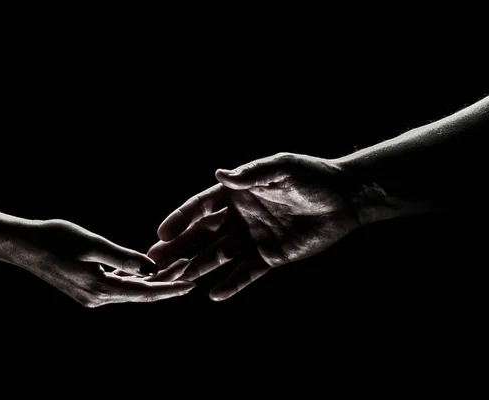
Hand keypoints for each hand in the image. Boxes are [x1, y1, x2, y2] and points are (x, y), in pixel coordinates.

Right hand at [5, 218, 195, 307]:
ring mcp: (90, 296)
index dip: (169, 287)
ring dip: (151, 280)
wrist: (22, 245)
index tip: (190, 283)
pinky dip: (133, 278)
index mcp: (101, 289)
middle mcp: (97, 298)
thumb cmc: (55, 239)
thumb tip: (152, 269)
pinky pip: (117, 286)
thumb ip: (124, 257)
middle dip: (165, 282)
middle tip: (188, 268)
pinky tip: (143, 270)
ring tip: (173, 267)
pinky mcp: (85, 290)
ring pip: (130, 290)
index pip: (145, 292)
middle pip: (140, 293)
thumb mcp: (93, 244)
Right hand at [147, 152, 367, 300]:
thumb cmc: (312, 176)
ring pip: (218, 256)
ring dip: (198, 267)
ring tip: (176, 281)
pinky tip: (213, 294)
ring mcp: (253, 238)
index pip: (201, 207)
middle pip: (202, 234)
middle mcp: (239, 216)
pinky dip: (231, 284)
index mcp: (237, 192)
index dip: (180, 220)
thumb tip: (219, 174)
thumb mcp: (281, 168)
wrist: (345, 198)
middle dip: (179, 248)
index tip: (161, 234)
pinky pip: (246, 273)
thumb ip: (251, 175)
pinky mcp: (270, 257)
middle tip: (155, 262)